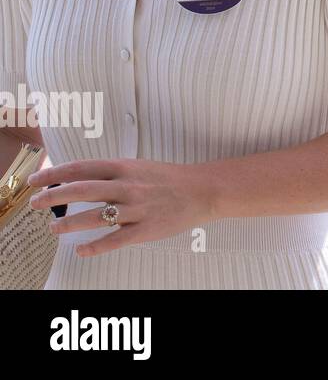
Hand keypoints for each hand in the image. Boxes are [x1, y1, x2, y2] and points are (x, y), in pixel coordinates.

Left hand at [27, 158, 218, 257]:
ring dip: (69, 223)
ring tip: (52, 229)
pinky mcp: (146, 229)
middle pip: (83, 190)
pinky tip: (81, 250)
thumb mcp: (138, 167)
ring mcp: (137, 208)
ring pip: (96, 216)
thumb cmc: (168, 179)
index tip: (35, 179)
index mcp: (125, 167)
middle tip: (34, 203)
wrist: (203, 189)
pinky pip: (116, 240)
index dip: (55, 173)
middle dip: (54, 196)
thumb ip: (111, 174)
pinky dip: (95, 246)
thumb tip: (78, 180)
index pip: (82, 168)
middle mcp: (128, 186)